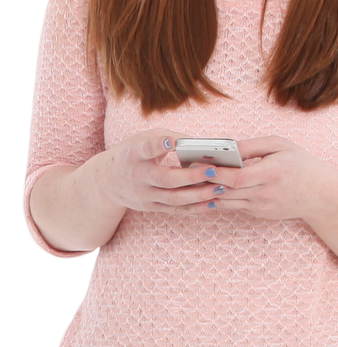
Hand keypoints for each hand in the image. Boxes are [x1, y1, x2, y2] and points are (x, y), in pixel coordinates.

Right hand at [104, 127, 230, 213]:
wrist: (107, 181)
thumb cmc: (134, 153)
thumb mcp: (143, 139)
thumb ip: (170, 137)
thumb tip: (202, 143)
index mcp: (134, 154)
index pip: (144, 149)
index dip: (157, 146)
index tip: (170, 141)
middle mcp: (138, 176)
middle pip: (166, 179)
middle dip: (191, 177)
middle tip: (214, 171)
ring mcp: (144, 195)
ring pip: (174, 198)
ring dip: (199, 195)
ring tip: (220, 188)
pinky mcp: (151, 207)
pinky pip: (175, 210)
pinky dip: (195, 207)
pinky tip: (212, 202)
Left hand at [186, 134, 322, 221]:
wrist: (320, 196)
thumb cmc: (301, 165)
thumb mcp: (281, 146)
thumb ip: (253, 146)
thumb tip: (227, 147)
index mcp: (271, 174)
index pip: (238, 178)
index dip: (217, 174)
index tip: (200, 166)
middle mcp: (264, 194)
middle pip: (227, 191)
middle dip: (204, 183)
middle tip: (183, 173)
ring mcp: (260, 207)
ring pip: (226, 202)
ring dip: (206, 193)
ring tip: (187, 182)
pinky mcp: (257, 214)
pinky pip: (233, 206)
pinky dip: (217, 199)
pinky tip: (202, 191)